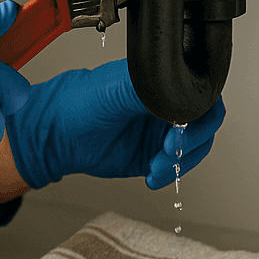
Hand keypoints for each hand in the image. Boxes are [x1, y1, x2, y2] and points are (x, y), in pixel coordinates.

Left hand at [6, 59, 225, 189]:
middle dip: (193, 138)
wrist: (54, 136)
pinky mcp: (153, 156)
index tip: (184, 124)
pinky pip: (176, 167)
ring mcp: (160, 130)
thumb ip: (150, 89)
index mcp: (161, 82)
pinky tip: (154, 176)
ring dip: (181, 160)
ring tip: (158, 164)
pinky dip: (170, 174)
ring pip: (194, 147)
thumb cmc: (76, 102)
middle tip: (170, 147)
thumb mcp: (115, 89)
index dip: (202, 109)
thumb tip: (180, 91)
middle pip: (205, 122)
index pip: (202, 91)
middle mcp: (166, 105)